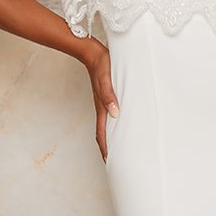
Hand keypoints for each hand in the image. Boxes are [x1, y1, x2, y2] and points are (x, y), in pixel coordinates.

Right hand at [82, 38, 119, 162]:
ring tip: (121, 148)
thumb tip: (114, 113)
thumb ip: (109, 95)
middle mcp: (102, 109)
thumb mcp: (106, 79)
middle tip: (117, 160)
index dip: (105, 149)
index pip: (102, 134)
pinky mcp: (107, 98)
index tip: (110, 162)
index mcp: (101, 108)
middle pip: (104, 134)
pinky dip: (114, 125)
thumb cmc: (102, 65)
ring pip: (107, 126)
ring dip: (112, 138)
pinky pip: (110, 116)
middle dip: (108, 148)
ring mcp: (104, 104)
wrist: (93, 53)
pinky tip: (122, 125)